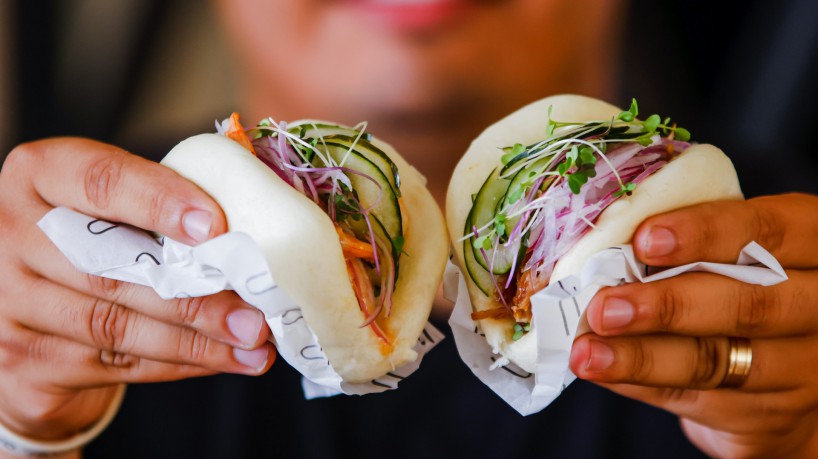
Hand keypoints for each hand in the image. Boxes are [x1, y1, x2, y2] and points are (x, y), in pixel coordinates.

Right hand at [0, 139, 274, 441]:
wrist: (27, 311)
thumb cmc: (92, 242)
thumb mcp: (112, 206)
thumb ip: (164, 202)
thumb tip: (255, 220)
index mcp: (39, 175)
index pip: (100, 180)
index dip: (159, 201)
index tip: (216, 226)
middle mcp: (10, 233)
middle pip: (111, 268)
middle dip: (194, 294)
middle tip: (255, 311)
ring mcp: (7, 301)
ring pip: (115, 326)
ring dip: (196, 339)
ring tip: (252, 341)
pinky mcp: (21, 360)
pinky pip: (114, 365)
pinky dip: (179, 364)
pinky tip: (224, 360)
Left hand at [569, 193, 817, 457]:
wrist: (773, 382)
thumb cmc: (737, 291)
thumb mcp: (731, 257)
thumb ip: (686, 247)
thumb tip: (596, 245)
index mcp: (812, 245)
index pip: (770, 229)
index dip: (708, 232)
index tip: (646, 238)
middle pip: (752, 304)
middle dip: (669, 304)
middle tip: (604, 306)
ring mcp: (804, 368)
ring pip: (719, 359)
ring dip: (642, 355)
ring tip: (587, 353)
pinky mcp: (772, 415)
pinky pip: (698, 398)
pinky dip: (641, 382)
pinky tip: (603, 370)